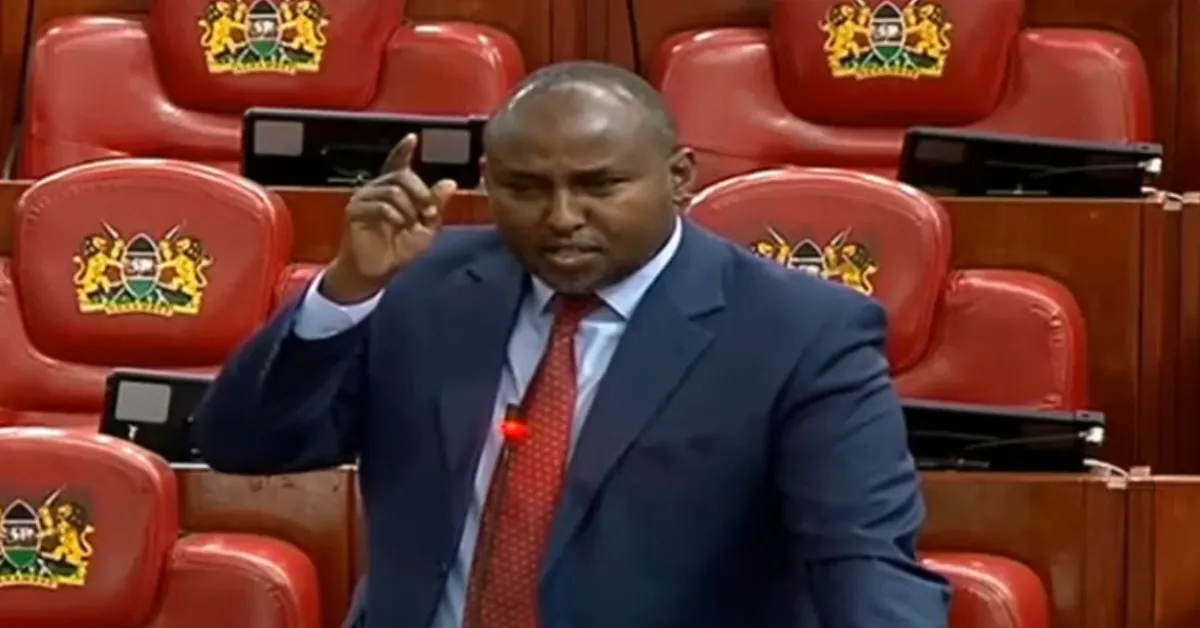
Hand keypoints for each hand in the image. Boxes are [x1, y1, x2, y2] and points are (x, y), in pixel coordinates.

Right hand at [321, 134, 457, 303]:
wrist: (377, 272)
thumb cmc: (399, 250)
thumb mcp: (426, 229)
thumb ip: (436, 206)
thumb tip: (450, 183)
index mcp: (393, 190)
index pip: (397, 164)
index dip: (403, 150)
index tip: (413, 137)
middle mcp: (376, 189)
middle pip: (402, 176)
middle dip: (421, 192)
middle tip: (428, 211)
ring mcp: (363, 198)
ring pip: (393, 190)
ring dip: (409, 209)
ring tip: (409, 224)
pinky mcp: (354, 211)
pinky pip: (380, 205)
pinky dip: (394, 216)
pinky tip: (398, 226)